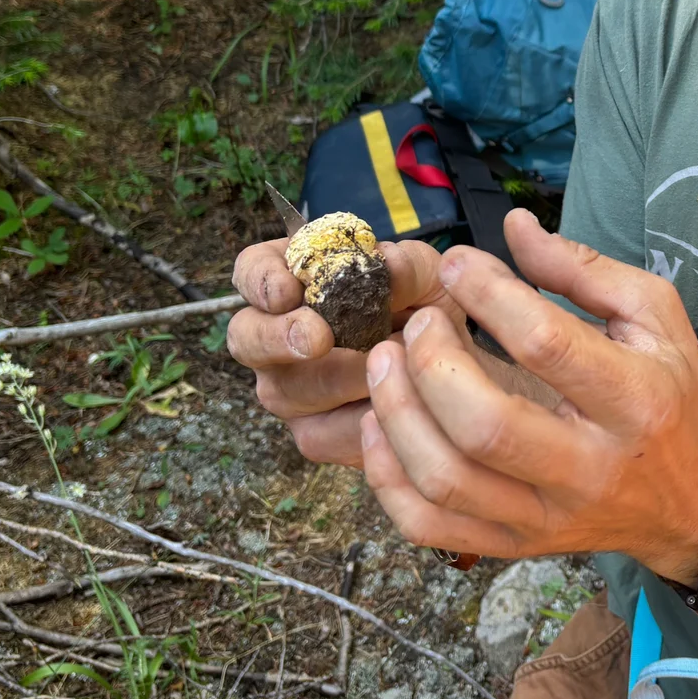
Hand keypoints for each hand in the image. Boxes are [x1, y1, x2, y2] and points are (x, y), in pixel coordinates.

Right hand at [228, 236, 466, 466]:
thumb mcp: (428, 279)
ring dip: (337, 379)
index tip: (288, 289)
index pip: (251, 270)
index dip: (260, 279)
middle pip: (246, 337)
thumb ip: (409, 267)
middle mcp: (277, 335)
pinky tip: (389, 404)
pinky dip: (359, 419)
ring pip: (285, 390)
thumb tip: (389, 264)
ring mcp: (289, 389)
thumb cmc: (426, 311)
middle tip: (318, 338)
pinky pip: (321, 434)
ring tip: (385, 367)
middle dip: (278, 337)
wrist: (451, 370)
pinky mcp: (313, 433)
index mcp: (295, 281)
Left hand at [359, 209, 697, 579]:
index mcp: (635, 400)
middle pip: (486, 425)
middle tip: (418, 320)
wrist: (697, 507)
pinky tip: (381, 427)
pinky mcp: (517, 547)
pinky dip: (389, 479)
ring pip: (448, 481)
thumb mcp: (655, 317)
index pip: (546, 344)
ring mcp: (548, 517)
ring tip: (385, 361)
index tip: (459, 263)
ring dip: (397, 414)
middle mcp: (590, 468)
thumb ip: (582, 269)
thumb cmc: (674, 397)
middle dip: (432, 361)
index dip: (489, 295)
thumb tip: (512, 225)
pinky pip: (431, 526)